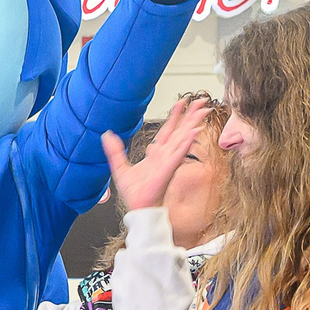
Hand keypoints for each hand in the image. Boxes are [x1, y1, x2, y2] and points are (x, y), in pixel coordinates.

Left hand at [108, 94, 211, 214]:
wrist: (138, 209)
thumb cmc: (135, 194)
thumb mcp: (120, 168)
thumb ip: (114, 151)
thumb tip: (106, 135)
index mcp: (156, 154)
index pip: (167, 130)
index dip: (174, 116)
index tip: (181, 102)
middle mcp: (165, 155)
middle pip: (180, 130)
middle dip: (190, 115)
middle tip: (201, 100)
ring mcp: (169, 161)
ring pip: (183, 137)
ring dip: (193, 123)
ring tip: (203, 111)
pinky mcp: (168, 168)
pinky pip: (179, 153)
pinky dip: (187, 142)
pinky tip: (194, 131)